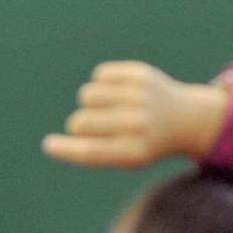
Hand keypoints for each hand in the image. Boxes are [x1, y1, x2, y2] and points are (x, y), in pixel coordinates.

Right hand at [41, 61, 229, 169]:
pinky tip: (120, 92)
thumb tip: (49, 144)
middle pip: (82, 122)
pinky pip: (99, 75)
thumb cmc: (144, 143)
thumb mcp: (123, 157)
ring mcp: (140, 97)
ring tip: (109, 108)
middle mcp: (138, 124)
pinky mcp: (140, 75)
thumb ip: (89, 153)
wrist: (185, 120)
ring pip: (87, 95)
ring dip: (90, 102)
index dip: (64, 149)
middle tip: (95, 127)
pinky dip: (102, 84)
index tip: (48, 144)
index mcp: (134, 152)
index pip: (89, 152)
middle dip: (78, 125)